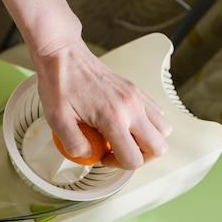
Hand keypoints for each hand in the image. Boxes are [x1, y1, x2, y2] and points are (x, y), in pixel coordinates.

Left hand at [33, 40, 172, 169]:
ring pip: (164, 130)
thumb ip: (73, 144)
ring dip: (148, 141)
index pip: (134, 158)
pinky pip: (157, 113)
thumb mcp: (57, 120)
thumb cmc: (59, 84)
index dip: (119, 166)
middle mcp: (131, 107)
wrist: (63, 55)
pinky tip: (126, 124)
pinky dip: (148, 125)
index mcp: (112, 118)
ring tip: (125, 140)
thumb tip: (88, 157)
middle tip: (119, 153)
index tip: (104, 158)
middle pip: (158, 147)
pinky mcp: (136, 89)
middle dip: (140, 158)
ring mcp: (137, 96)